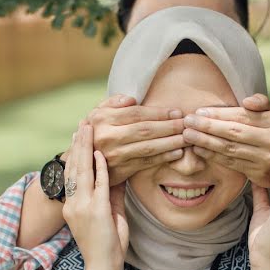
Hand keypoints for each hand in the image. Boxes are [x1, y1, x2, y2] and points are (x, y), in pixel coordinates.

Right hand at [62, 121, 129, 269]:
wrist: (103, 266)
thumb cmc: (107, 244)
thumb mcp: (108, 213)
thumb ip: (110, 193)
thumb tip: (116, 172)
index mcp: (72, 206)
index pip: (71, 174)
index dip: (74, 153)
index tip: (77, 135)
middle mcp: (73, 204)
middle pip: (73, 168)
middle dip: (78, 144)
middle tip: (82, 123)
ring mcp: (82, 207)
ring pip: (82, 171)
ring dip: (85, 148)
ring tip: (88, 129)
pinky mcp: (96, 211)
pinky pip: (98, 184)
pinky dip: (100, 168)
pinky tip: (102, 153)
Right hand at [64, 94, 187, 185]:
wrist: (81, 162)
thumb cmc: (95, 132)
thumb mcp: (97, 113)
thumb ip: (114, 102)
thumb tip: (132, 99)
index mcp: (103, 119)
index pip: (137, 113)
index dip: (159, 112)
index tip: (177, 111)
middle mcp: (108, 136)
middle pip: (145, 130)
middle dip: (170, 126)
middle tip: (188, 124)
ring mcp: (114, 155)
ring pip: (148, 147)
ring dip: (171, 142)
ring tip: (187, 137)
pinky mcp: (120, 170)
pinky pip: (146, 162)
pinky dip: (163, 157)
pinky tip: (177, 152)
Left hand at [181, 93, 269, 187]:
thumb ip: (262, 102)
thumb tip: (246, 101)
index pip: (241, 116)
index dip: (218, 114)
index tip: (199, 112)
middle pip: (233, 132)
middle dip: (207, 127)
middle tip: (187, 122)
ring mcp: (266, 159)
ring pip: (230, 148)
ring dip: (205, 142)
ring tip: (188, 135)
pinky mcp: (258, 173)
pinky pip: (231, 163)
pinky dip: (213, 156)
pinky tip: (199, 149)